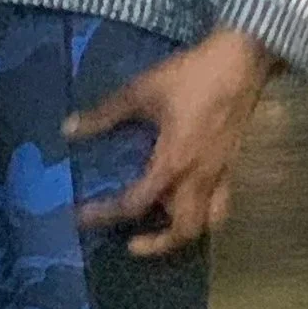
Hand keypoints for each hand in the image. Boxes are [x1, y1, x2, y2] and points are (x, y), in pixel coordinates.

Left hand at [66, 27, 275, 256]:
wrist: (238, 64)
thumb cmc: (189, 78)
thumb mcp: (141, 91)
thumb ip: (106, 114)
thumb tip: (69, 130)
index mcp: (173, 164)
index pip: (138, 202)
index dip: (108, 213)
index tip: (83, 218)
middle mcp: (200, 179)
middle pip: (183, 231)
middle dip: (156, 244)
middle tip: (129, 243)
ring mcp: (220, 176)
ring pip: (208, 224)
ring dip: (183, 235)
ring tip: (160, 231)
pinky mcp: (231, 166)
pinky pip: (221, 205)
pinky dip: (205, 217)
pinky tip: (189, 205)